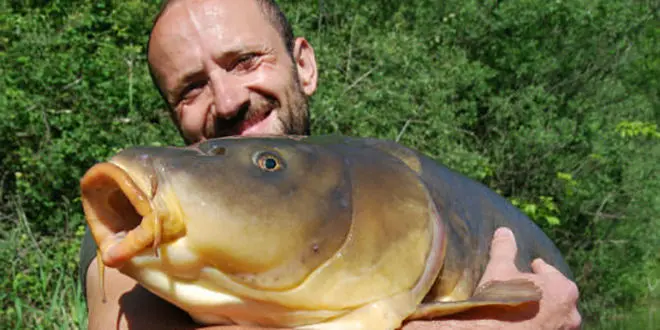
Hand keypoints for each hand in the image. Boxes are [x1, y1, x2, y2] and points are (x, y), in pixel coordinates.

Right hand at [402, 227, 580, 328]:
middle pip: (557, 296)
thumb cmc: (499, 301)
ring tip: (525, 308)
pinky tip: (524, 323)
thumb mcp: (499, 270)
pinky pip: (547, 328)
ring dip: (544, 311)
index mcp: (562, 289)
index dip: (538, 269)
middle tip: (527, 289)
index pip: (550, 272)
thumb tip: (504, 231)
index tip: (531, 268)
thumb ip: (504, 249)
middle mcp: (570, 313)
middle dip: (544, 292)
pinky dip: (540, 325)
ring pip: (555, 316)